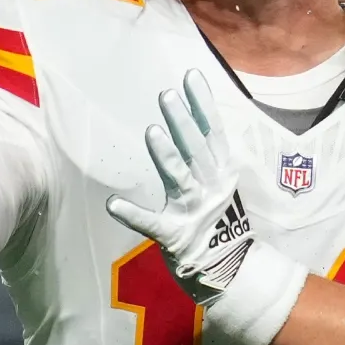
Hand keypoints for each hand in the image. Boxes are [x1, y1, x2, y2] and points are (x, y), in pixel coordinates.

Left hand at [106, 70, 255, 302]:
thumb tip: (196, 117)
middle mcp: (211, 187)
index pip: (213, 132)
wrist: (231, 269)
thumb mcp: (222, 182)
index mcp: (222, 172)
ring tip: (152, 132)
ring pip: (179, 179)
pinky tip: (113, 204)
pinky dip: (133, 214)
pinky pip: (152, 224)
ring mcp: (194, 211)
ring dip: (166, 155)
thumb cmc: (220, 219)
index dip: (203, 104)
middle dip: (183, 121)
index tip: (191, 76)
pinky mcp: (176, 236)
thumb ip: (208, 154)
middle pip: (196, 149)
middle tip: (167, 94)